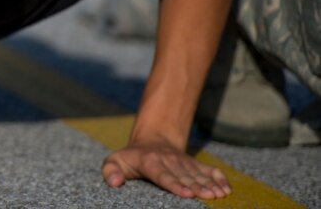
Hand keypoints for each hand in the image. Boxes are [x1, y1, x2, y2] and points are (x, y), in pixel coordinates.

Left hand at [102, 138, 230, 198]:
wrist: (152, 140)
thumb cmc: (131, 158)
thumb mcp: (115, 161)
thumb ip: (110, 171)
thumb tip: (114, 183)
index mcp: (149, 162)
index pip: (162, 174)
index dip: (174, 184)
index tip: (185, 193)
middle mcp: (168, 161)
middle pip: (183, 176)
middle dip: (196, 187)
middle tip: (208, 197)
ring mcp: (183, 162)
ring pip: (197, 174)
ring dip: (209, 184)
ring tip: (219, 195)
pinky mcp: (194, 164)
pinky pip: (208, 170)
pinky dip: (218, 178)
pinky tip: (226, 188)